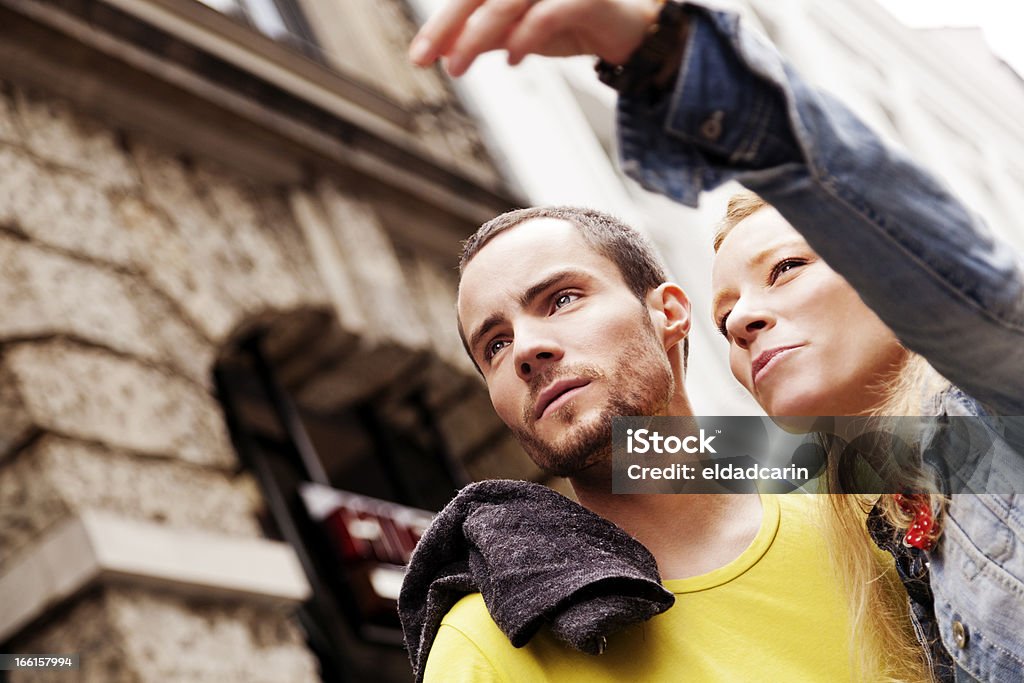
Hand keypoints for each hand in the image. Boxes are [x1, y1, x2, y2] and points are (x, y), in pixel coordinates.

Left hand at [409, 0, 664, 76]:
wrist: (629, 32)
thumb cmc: (574, 21)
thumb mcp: (520, 33)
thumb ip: (486, 36)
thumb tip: (447, 49)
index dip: (442, 23)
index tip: (421, 56)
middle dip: (448, 26)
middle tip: (426, 59)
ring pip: (505, 1)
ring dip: (478, 36)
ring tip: (461, 65)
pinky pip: (546, 15)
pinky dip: (524, 38)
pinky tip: (513, 59)